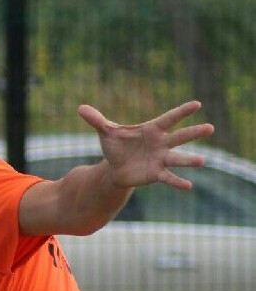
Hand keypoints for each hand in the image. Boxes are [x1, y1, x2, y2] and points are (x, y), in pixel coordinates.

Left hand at [78, 101, 214, 190]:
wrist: (115, 168)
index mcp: (152, 129)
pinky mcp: (156, 174)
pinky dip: (177, 182)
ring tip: (203, 161)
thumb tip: (80, 108)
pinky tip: (189, 186)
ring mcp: (160, 159)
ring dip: (189, 160)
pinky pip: (168, 178)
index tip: (197, 104)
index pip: (169, 118)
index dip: (181, 112)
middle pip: (179, 137)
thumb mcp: (106, 132)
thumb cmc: (116, 146)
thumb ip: (96, 120)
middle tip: (210, 128)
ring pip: (177, 158)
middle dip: (193, 133)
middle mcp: (161, 143)